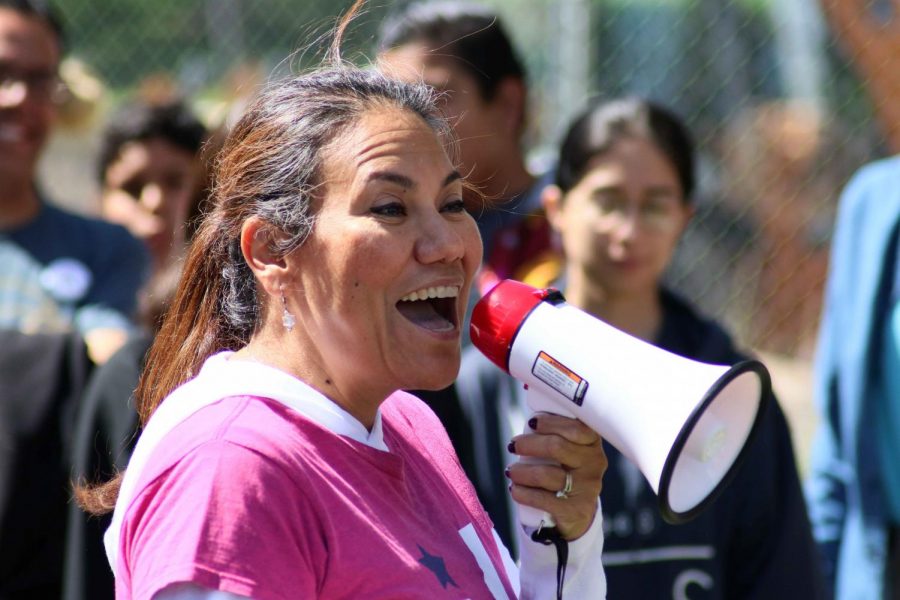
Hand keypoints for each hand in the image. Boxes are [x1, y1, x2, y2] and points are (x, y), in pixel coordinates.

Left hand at [506, 413, 606, 539]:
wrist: (578, 514)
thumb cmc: (567, 472)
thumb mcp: (569, 451)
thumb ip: (557, 435)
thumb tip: (530, 421)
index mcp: (592, 444)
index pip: (577, 428)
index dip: (551, 423)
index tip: (531, 423)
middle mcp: (594, 464)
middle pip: (557, 447)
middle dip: (529, 444)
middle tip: (512, 445)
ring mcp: (586, 488)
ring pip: (546, 474)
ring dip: (522, 471)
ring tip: (510, 471)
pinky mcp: (575, 509)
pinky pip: (543, 499)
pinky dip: (523, 493)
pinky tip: (514, 489)